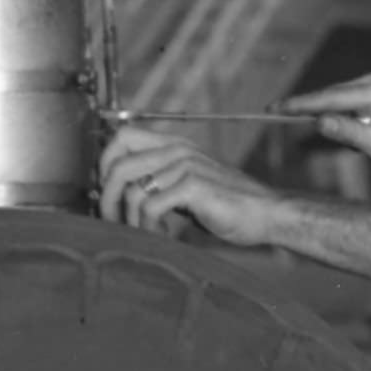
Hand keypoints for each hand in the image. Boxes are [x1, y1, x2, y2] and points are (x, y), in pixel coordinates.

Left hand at [100, 126, 288, 246]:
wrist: (265, 214)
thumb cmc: (225, 204)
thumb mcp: (186, 186)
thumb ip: (158, 182)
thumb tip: (118, 193)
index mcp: (173, 144)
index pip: (122, 136)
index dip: (105, 162)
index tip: (106, 190)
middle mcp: (177, 149)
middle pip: (119, 164)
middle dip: (108, 198)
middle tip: (113, 220)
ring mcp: (186, 166)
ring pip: (132, 190)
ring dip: (130, 219)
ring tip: (143, 233)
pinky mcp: (193, 186)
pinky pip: (150, 207)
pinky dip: (149, 227)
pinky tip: (163, 234)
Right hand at [283, 74, 370, 184]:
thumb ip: (349, 133)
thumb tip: (318, 121)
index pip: (329, 97)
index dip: (298, 104)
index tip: (273, 109)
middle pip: (328, 96)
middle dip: (306, 111)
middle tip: (275, 117)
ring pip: (334, 102)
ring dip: (331, 122)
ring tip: (360, 145)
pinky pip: (344, 107)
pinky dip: (342, 123)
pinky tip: (364, 140)